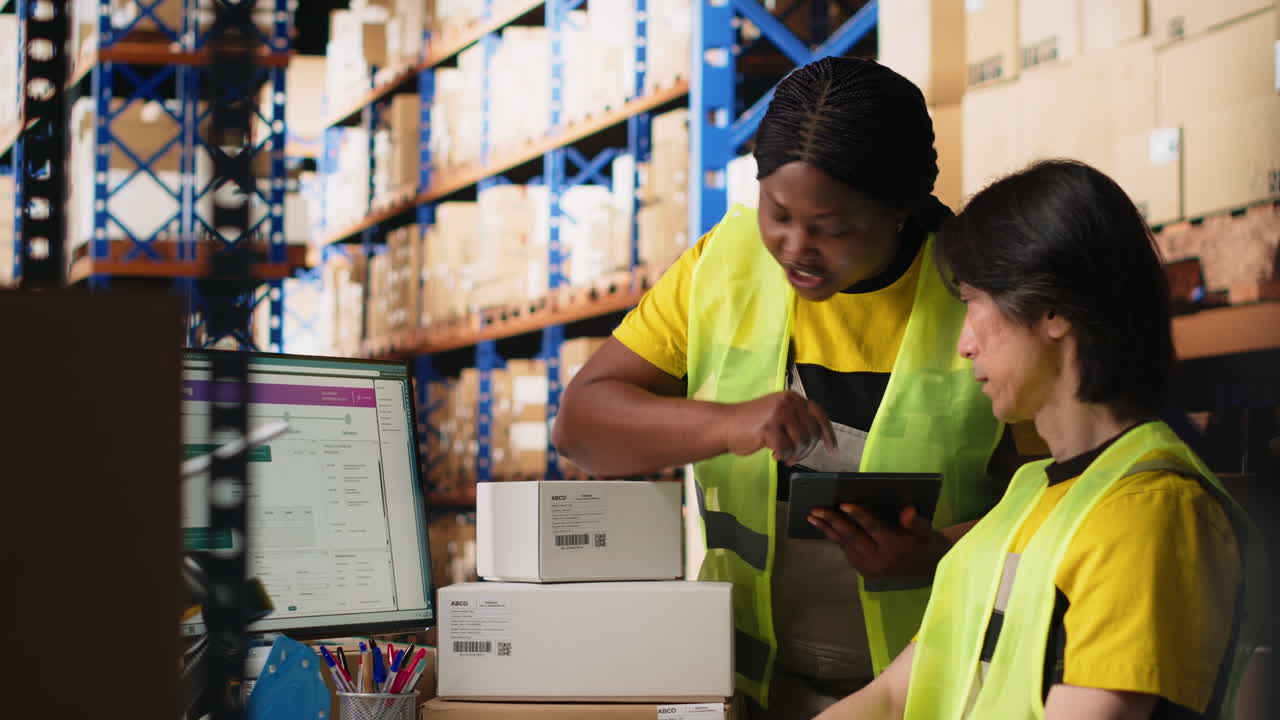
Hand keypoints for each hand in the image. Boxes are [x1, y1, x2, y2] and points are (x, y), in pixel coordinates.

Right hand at [719, 391, 836, 464]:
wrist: (725, 424)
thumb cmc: (751, 424)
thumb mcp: (778, 414)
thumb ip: (796, 420)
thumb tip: (818, 437)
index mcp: (792, 397)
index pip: (819, 414)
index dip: (827, 433)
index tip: (832, 449)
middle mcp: (788, 402)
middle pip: (812, 431)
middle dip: (806, 450)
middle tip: (795, 457)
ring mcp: (778, 413)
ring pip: (801, 441)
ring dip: (794, 454)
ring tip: (782, 455)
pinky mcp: (769, 427)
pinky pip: (786, 448)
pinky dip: (782, 456)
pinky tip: (773, 454)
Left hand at [807, 504, 944, 579]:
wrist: (924, 567)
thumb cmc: (921, 541)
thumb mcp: (924, 530)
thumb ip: (915, 521)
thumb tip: (908, 509)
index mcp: (894, 546)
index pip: (873, 528)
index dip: (859, 515)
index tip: (843, 504)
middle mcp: (879, 559)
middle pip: (852, 537)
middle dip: (833, 521)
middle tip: (816, 509)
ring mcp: (869, 567)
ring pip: (844, 544)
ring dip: (827, 529)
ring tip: (811, 516)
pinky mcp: (863, 571)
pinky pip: (846, 551)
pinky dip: (833, 537)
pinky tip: (822, 526)